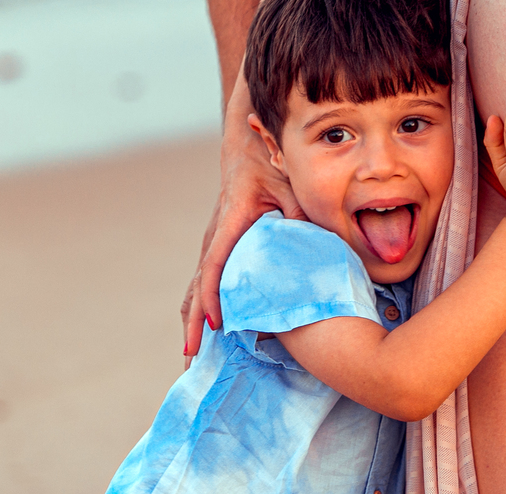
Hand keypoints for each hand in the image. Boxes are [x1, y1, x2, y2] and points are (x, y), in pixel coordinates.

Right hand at [183, 83, 302, 361]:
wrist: (246, 148)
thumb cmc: (269, 165)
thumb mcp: (288, 184)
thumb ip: (298, 213)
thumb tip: (313, 245)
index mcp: (229, 223)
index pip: (215, 266)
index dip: (213, 297)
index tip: (215, 324)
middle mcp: (214, 237)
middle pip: (198, 286)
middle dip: (193, 323)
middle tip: (192, 357)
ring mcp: (212, 243)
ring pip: (196, 288)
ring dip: (192, 321)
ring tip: (192, 356)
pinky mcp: (218, 247)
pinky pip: (205, 282)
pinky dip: (201, 307)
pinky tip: (204, 330)